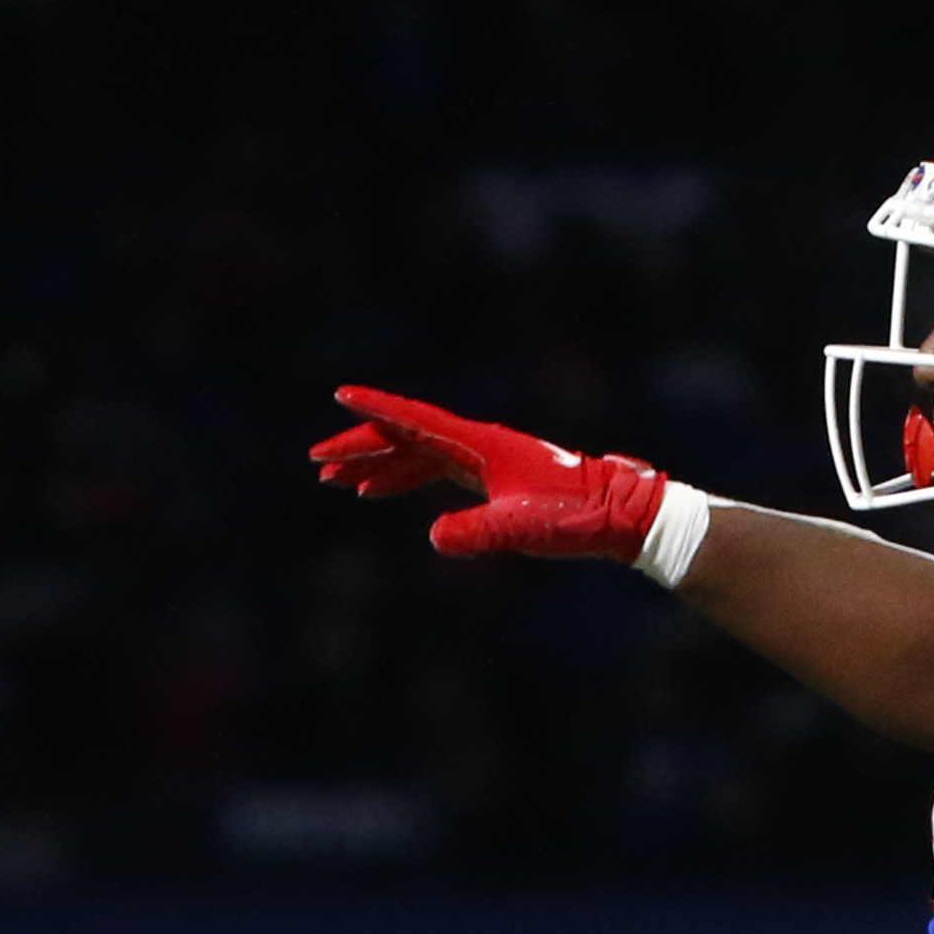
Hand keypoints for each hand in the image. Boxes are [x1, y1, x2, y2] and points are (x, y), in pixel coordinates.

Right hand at [311, 387, 667, 563]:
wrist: (616, 512)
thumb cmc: (574, 517)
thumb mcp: (522, 528)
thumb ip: (477, 532)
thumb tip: (434, 537)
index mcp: (477, 445)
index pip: (415, 420)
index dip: (376, 410)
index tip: (339, 396)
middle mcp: (474, 443)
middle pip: (404, 436)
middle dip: (359, 446)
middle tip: (317, 462)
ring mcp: (479, 457)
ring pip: (414, 453)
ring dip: (375, 465)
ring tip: (336, 481)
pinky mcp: (487, 475)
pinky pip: (432, 469)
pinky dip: (402, 477)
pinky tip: (378, 491)